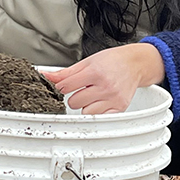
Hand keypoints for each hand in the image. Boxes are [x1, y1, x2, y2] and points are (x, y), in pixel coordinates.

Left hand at [43, 43, 163, 114]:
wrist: (135, 63)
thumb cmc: (111, 61)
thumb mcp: (86, 62)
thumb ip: (65, 73)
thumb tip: (45, 75)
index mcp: (95, 72)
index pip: (65, 87)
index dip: (61, 87)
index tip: (66, 85)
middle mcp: (105, 87)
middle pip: (74, 102)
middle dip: (75, 96)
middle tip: (84, 89)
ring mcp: (113, 98)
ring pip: (85, 112)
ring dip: (86, 106)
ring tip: (93, 95)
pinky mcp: (120, 108)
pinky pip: (99, 118)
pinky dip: (97, 112)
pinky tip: (100, 103)